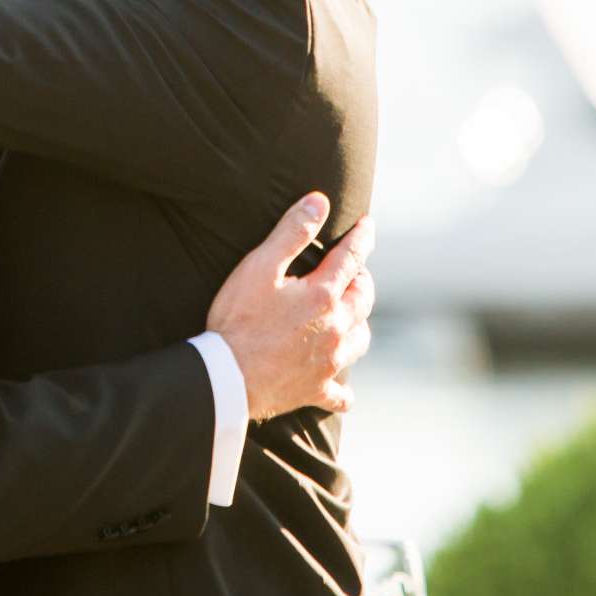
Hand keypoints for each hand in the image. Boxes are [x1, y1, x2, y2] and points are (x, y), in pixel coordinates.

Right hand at [206, 194, 375, 419]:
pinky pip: (340, 394)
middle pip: (364, 298)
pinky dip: (343, 390)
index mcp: (323, 295)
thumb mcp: (260, 266)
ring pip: (361, 340)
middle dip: (362, 280)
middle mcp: (336, 328)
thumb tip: (319, 201)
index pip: (352, 258)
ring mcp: (329, 362)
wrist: (227, 377)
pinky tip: (342, 390)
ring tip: (349, 317)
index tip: (368, 224)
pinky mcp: (316, 390)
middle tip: (353, 272)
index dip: (361, 237)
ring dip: (359, 324)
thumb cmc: (239, 319)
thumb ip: (292, 232)